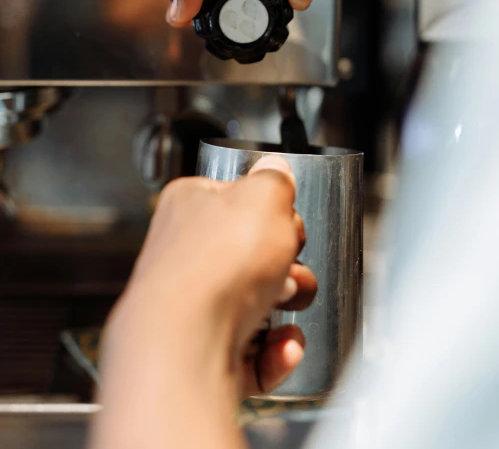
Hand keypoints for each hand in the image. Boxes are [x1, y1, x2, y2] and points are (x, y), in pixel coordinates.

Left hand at [104, 156, 315, 400]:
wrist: (185, 344)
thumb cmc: (214, 266)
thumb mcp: (263, 197)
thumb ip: (275, 179)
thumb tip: (276, 169)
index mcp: (190, 207)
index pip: (236, 199)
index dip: (270, 209)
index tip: (286, 217)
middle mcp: (186, 256)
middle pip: (254, 253)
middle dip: (286, 261)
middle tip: (288, 260)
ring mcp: (194, 308)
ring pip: (260, 303)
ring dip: (287, 303)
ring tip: (285, 301)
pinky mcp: (205, 353)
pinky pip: (256, 353)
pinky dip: (276, 352)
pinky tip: (282, 345)